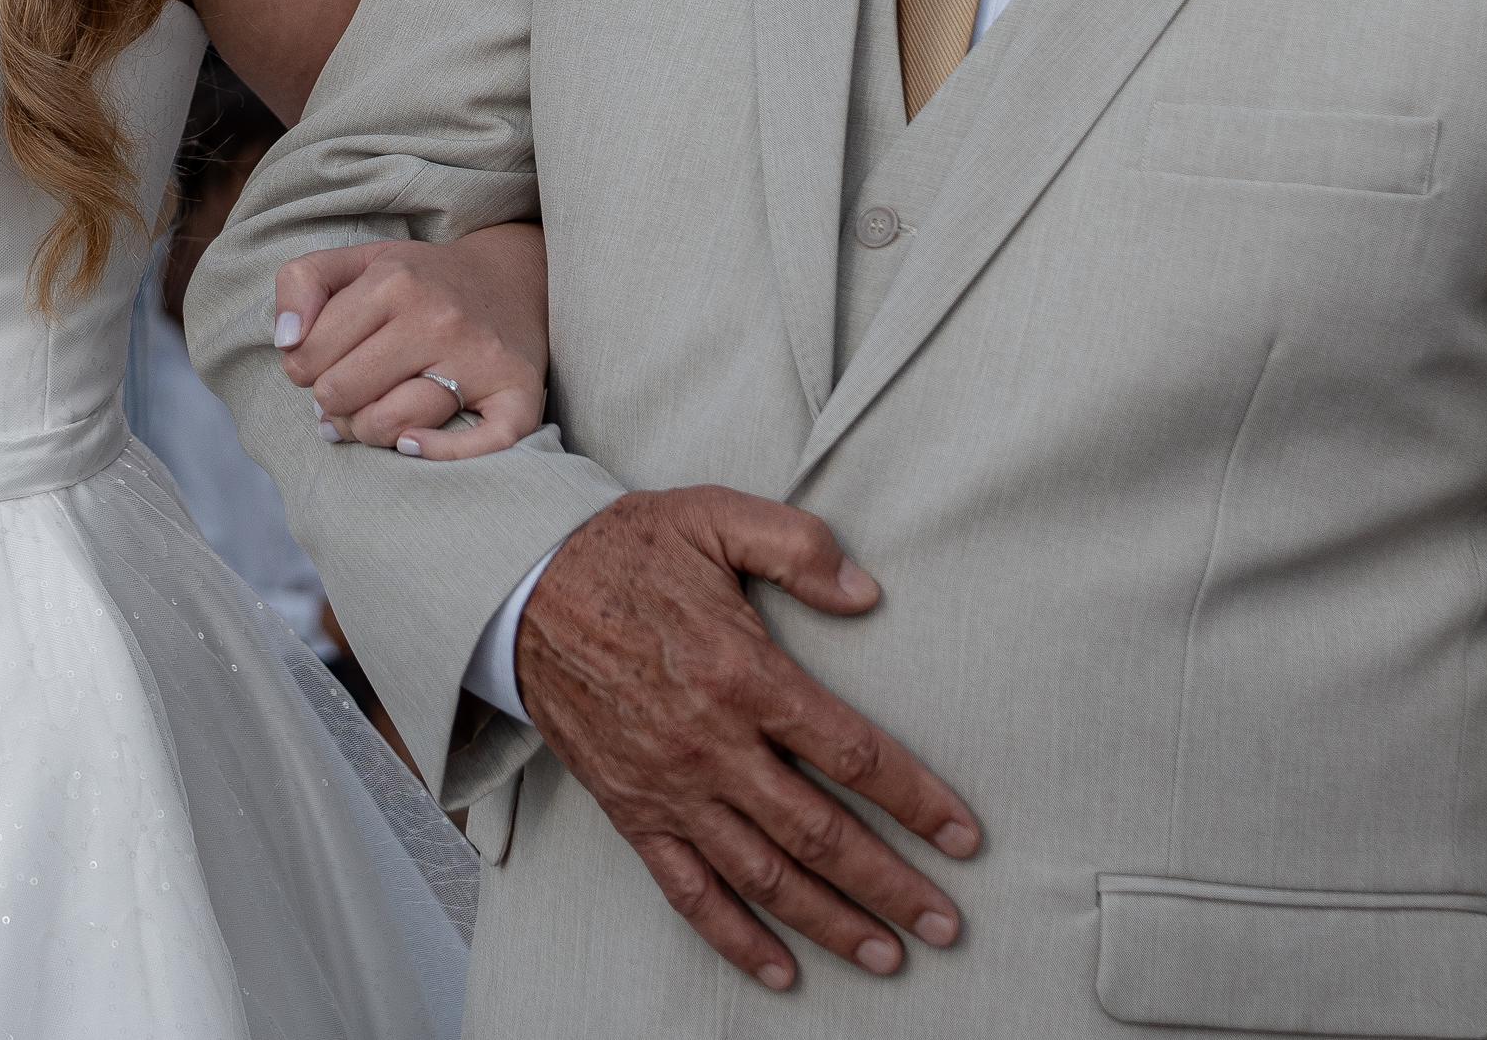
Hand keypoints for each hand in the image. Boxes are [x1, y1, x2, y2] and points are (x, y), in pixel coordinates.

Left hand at [274, 227, 547, 458]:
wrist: (513, 280)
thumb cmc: (421, 280)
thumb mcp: (358, 260)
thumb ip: (302, 281)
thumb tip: (286, 342)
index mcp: (394, 281)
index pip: (307, 355)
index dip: (302, 368)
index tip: (323, 364)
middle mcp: (438, 318)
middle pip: (341, 393)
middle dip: (331, 402)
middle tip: (345, 394)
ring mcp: (479, 359)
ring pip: (392, 424)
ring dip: (368, 431)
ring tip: (370, 416)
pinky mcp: (517, 395)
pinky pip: (475, 445)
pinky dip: (436, 453)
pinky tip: (411, 444)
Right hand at [520, 489, 976, 993]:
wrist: (520, 588)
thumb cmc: (626, 551)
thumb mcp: (714, 517)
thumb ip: (796, 546)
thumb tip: (868, 593)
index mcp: (742, 674)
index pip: (851, 755)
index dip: (917, 800)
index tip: (966, 837)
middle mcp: (711, 745)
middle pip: (820, 834)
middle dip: (891, 884)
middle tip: (947, 924)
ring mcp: (670, 787)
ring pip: (763, 875)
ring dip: (830, 922)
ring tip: (888, 955)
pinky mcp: (632, 811)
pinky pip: (687, 891)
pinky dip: (735, 937)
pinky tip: (781, 969)